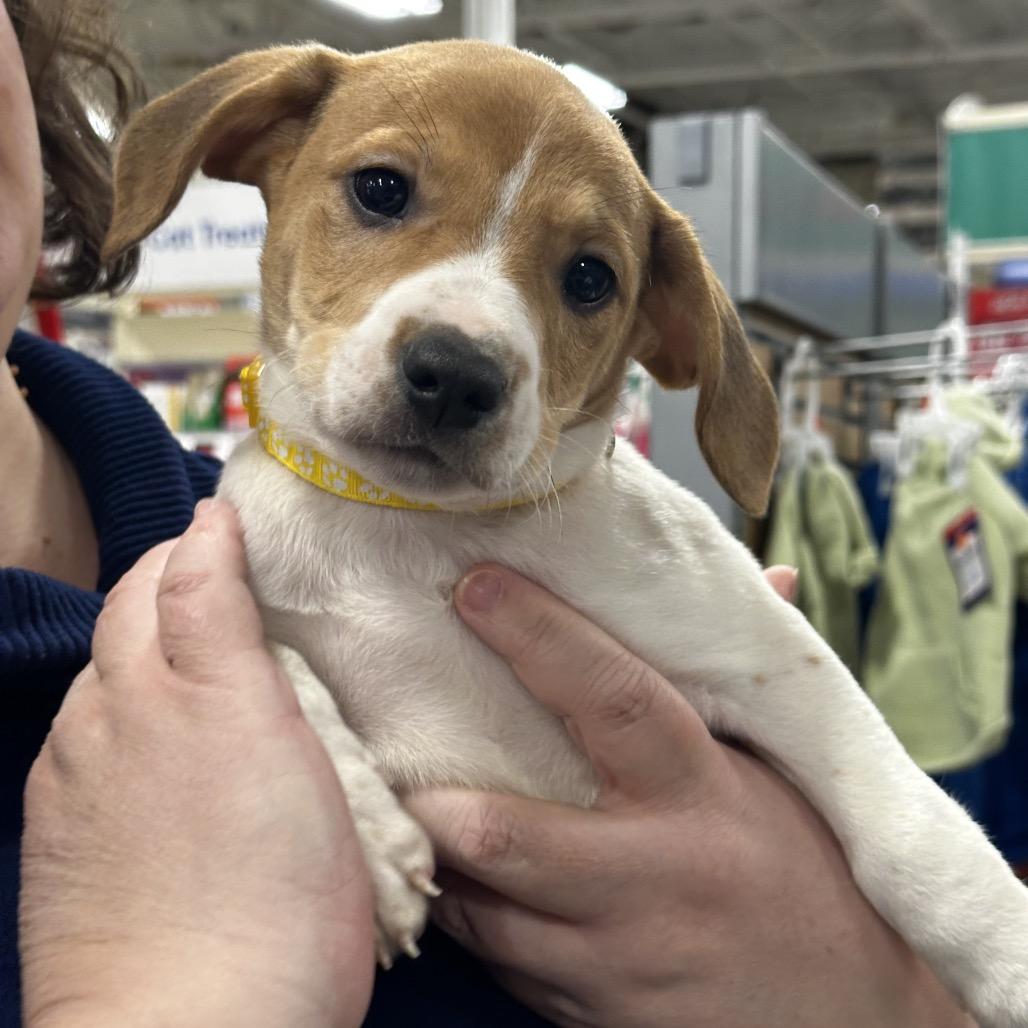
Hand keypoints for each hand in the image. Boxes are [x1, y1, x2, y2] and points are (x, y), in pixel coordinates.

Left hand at [19, 500, 374, 1027]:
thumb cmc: (287, 909)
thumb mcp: (321, 780)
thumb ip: (283, 685)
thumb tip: (261, 627)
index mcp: (205, 690)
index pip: (191, 575)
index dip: (211, 538)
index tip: (230, 519)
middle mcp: (124, 709)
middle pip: (129, 603)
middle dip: (167, 569)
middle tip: (211, 568)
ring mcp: (75, 765)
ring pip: (98, 665)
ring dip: (136, 636)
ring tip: (184, 652)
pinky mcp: (49, 819)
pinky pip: (75, 728)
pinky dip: (109, 702)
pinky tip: (142, 738)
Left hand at [407, 564, 972, 1027]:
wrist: (852, 1021)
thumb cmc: (809, 878)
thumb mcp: (785, 774)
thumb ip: (751, 684)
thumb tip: (775, 577)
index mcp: (703, 791)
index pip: (614, 698)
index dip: (540, 636)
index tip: (474, 586)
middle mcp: (653, 876)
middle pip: (514, 837)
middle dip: (437, 796)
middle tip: (382, 735)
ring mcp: (616, 958)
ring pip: (484, 912)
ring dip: (432, 857)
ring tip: (397, 802)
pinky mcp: (590, 1012)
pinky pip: (498, 960)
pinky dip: (466, 912)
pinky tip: (451, 874)